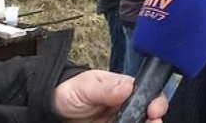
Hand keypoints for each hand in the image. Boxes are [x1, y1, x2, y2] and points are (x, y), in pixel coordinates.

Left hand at [53, 70, 168, 122]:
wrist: (49, 111)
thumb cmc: (69, 93)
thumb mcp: (85, 87)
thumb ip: (105, 88)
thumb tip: (128, 86)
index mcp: (124, 90)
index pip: (148, 93)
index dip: (156, 102)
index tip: (154, 110)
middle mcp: (126, 107)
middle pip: (149, 114)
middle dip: (155, 119)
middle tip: (153, 122)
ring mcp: (120, 120)